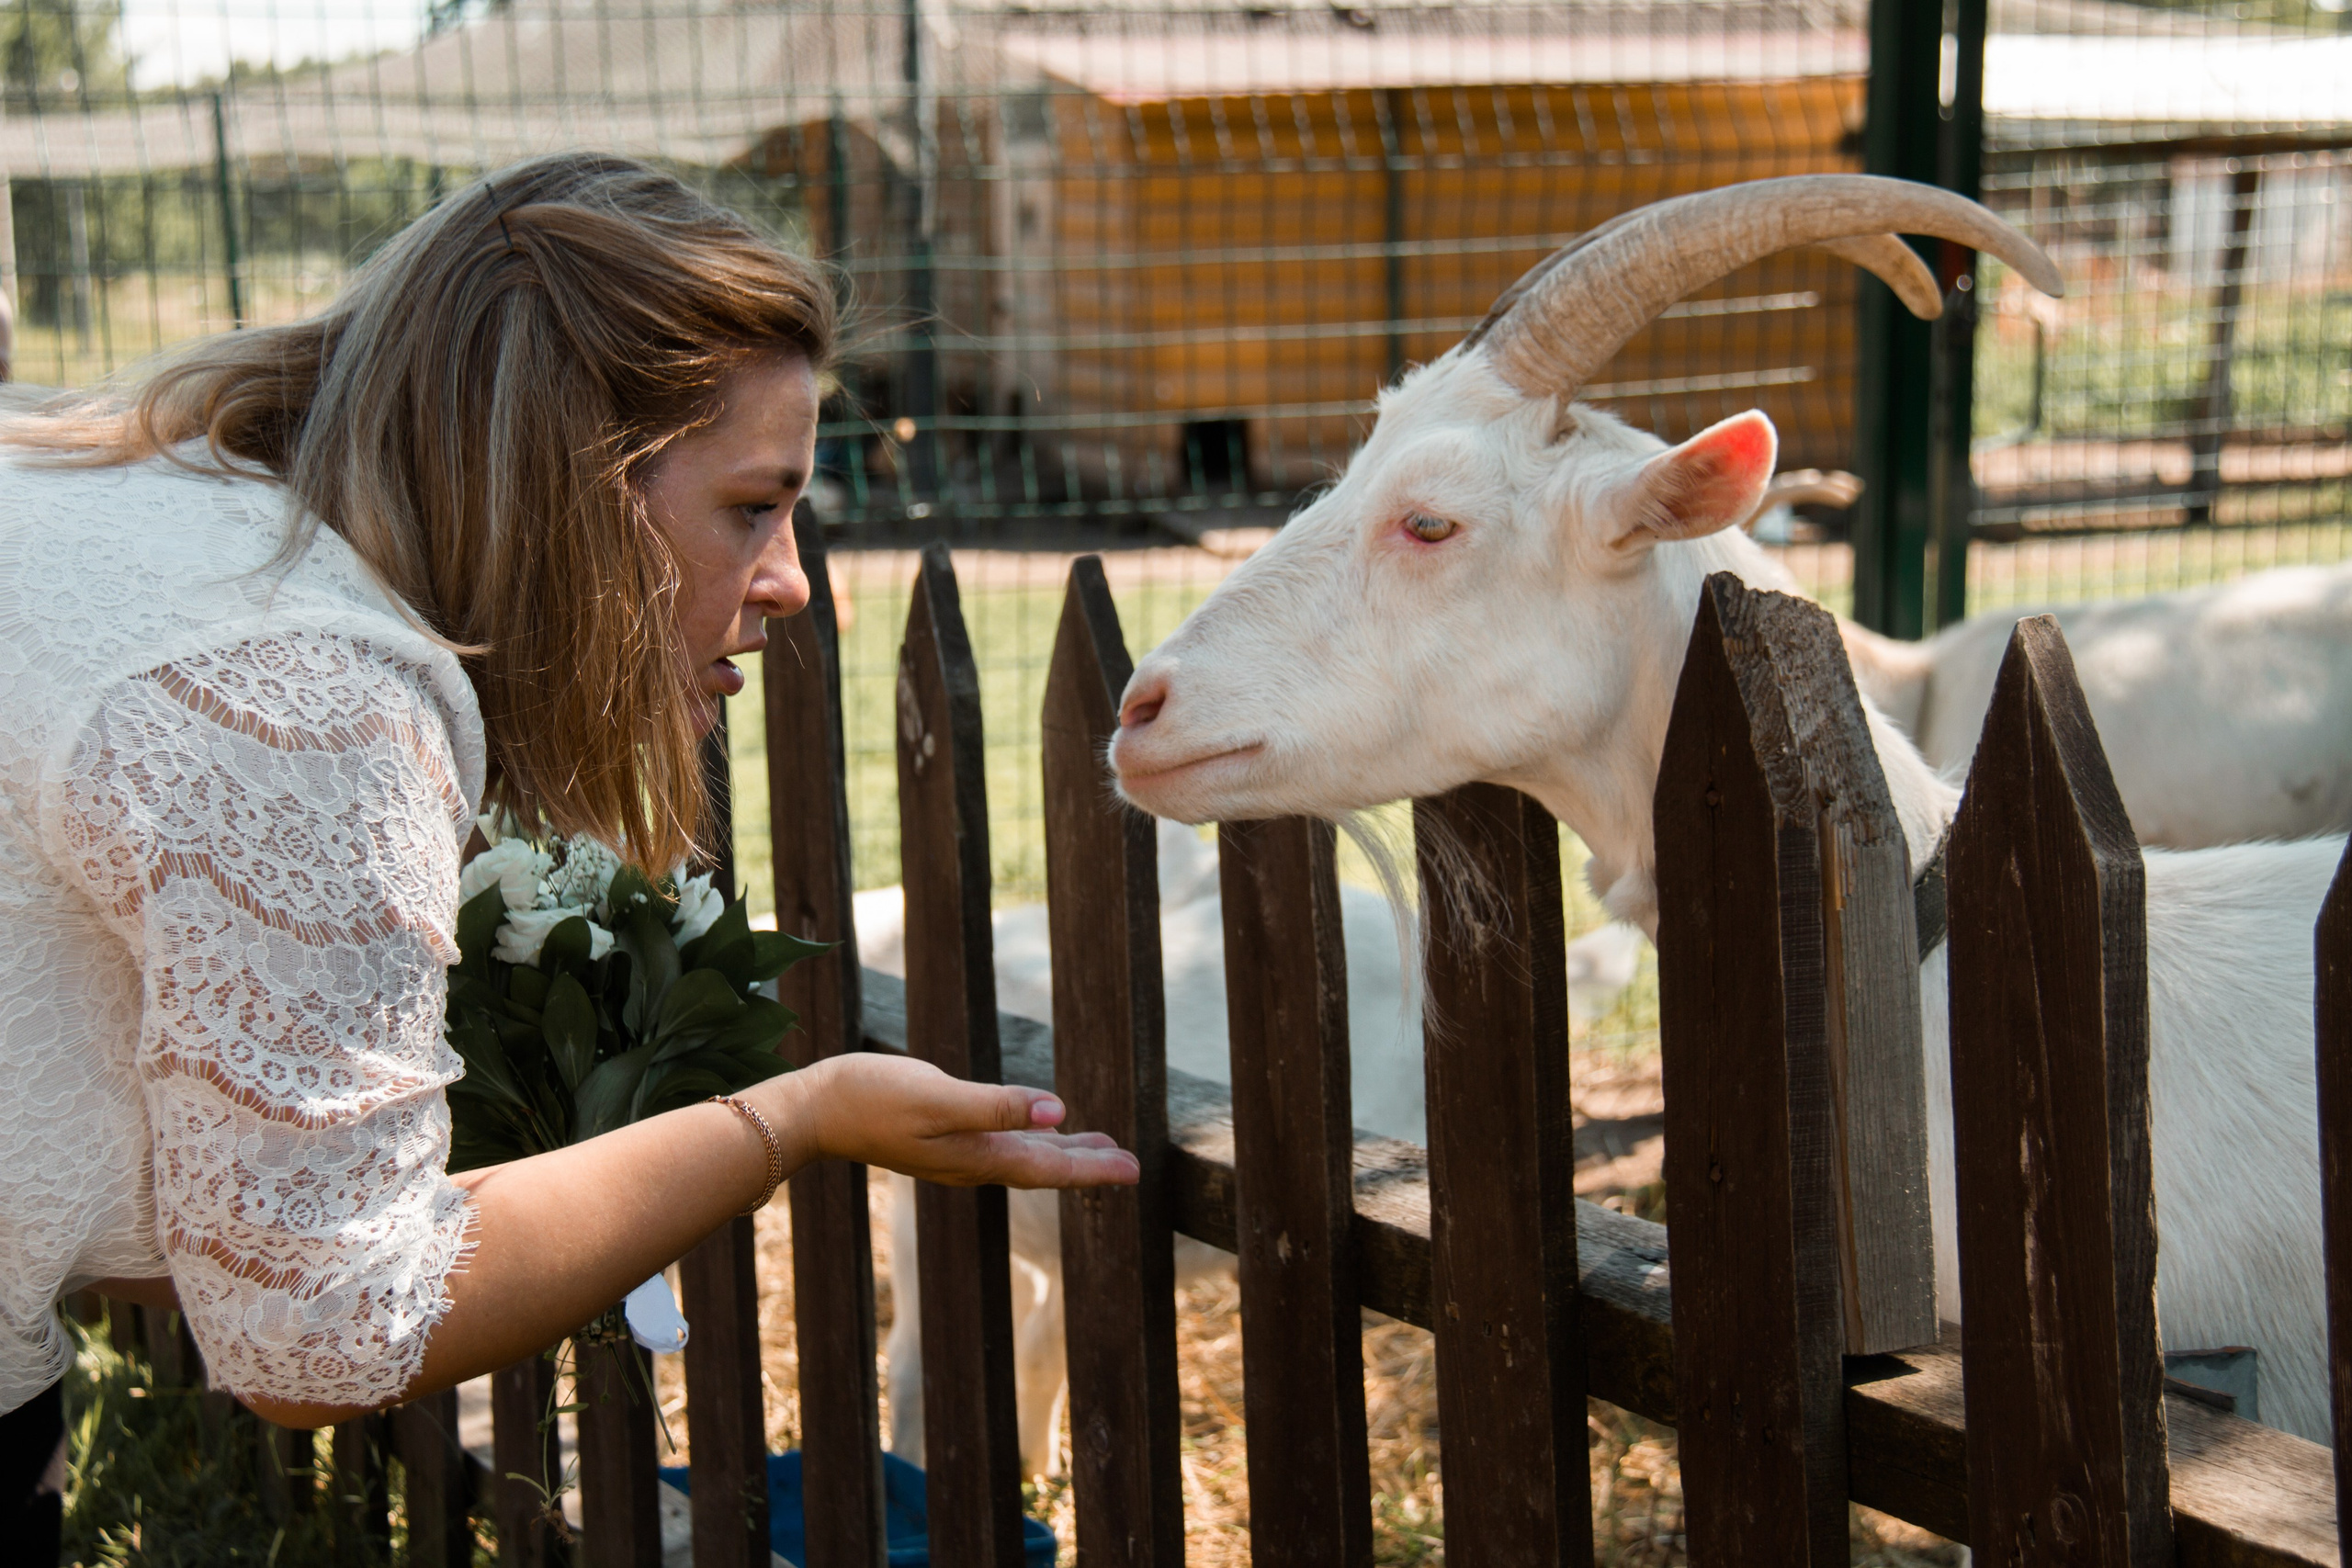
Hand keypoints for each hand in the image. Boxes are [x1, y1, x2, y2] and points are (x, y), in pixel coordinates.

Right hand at [764, 1053, 1140, 1189]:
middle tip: (1128, 1163)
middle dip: (1086, 1165)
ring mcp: (952, 1153)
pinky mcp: (937, 1139)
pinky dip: (1028, 1141)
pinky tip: (1031, 1130)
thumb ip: (997, 1106)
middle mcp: (970, 1162)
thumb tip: (1057, 1112)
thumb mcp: (938, 1097)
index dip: (1093, 1169)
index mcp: (977, 1156)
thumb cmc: (871, 1098)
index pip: (1049, 1168)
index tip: (1133, 1170)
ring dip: (1061, 1154)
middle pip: (1041, 1167)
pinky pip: (999, 1145)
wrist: (812, 1110)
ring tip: (1096, 1147)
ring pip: (1022, 1157)